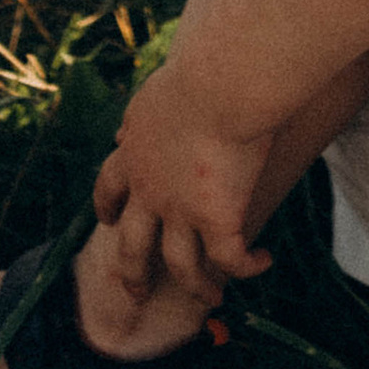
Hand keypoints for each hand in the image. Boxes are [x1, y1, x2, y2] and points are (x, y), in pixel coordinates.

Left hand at [93, 65, 278, 305]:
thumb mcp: (154, 93)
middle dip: (133, 271)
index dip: (106, 208)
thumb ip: (142, 116)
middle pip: (131, 244)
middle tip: (137, 292)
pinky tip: (262, 263)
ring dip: (195, 285)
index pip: (108, 187)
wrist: (221, 84)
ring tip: (211, 298)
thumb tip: (124, 129)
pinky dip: (246, 266)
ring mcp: (182, 210)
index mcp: (133, 151)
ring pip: (180, 265)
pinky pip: (230, 258)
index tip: (106, 221)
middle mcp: (151, 189)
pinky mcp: (218, 220)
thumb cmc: (201, 69)